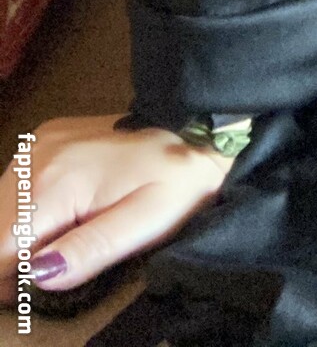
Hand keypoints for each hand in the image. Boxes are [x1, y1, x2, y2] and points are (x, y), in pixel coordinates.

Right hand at [1, 115, 235, 303]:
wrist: (197, 129)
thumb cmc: (176, 182)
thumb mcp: (144, 224)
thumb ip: (88, 251)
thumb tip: (37, 277)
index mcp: (57, 180)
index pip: (2, 247)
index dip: (12, 278)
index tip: (37, 288)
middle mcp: (36, 156)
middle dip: (16, 256)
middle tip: (60, 262)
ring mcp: (39, 142)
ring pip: (2, 208)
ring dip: (20, 233)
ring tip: (66, 235)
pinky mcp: (46, 138)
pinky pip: (16, 186)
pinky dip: (28, 209)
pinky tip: (63, 212)